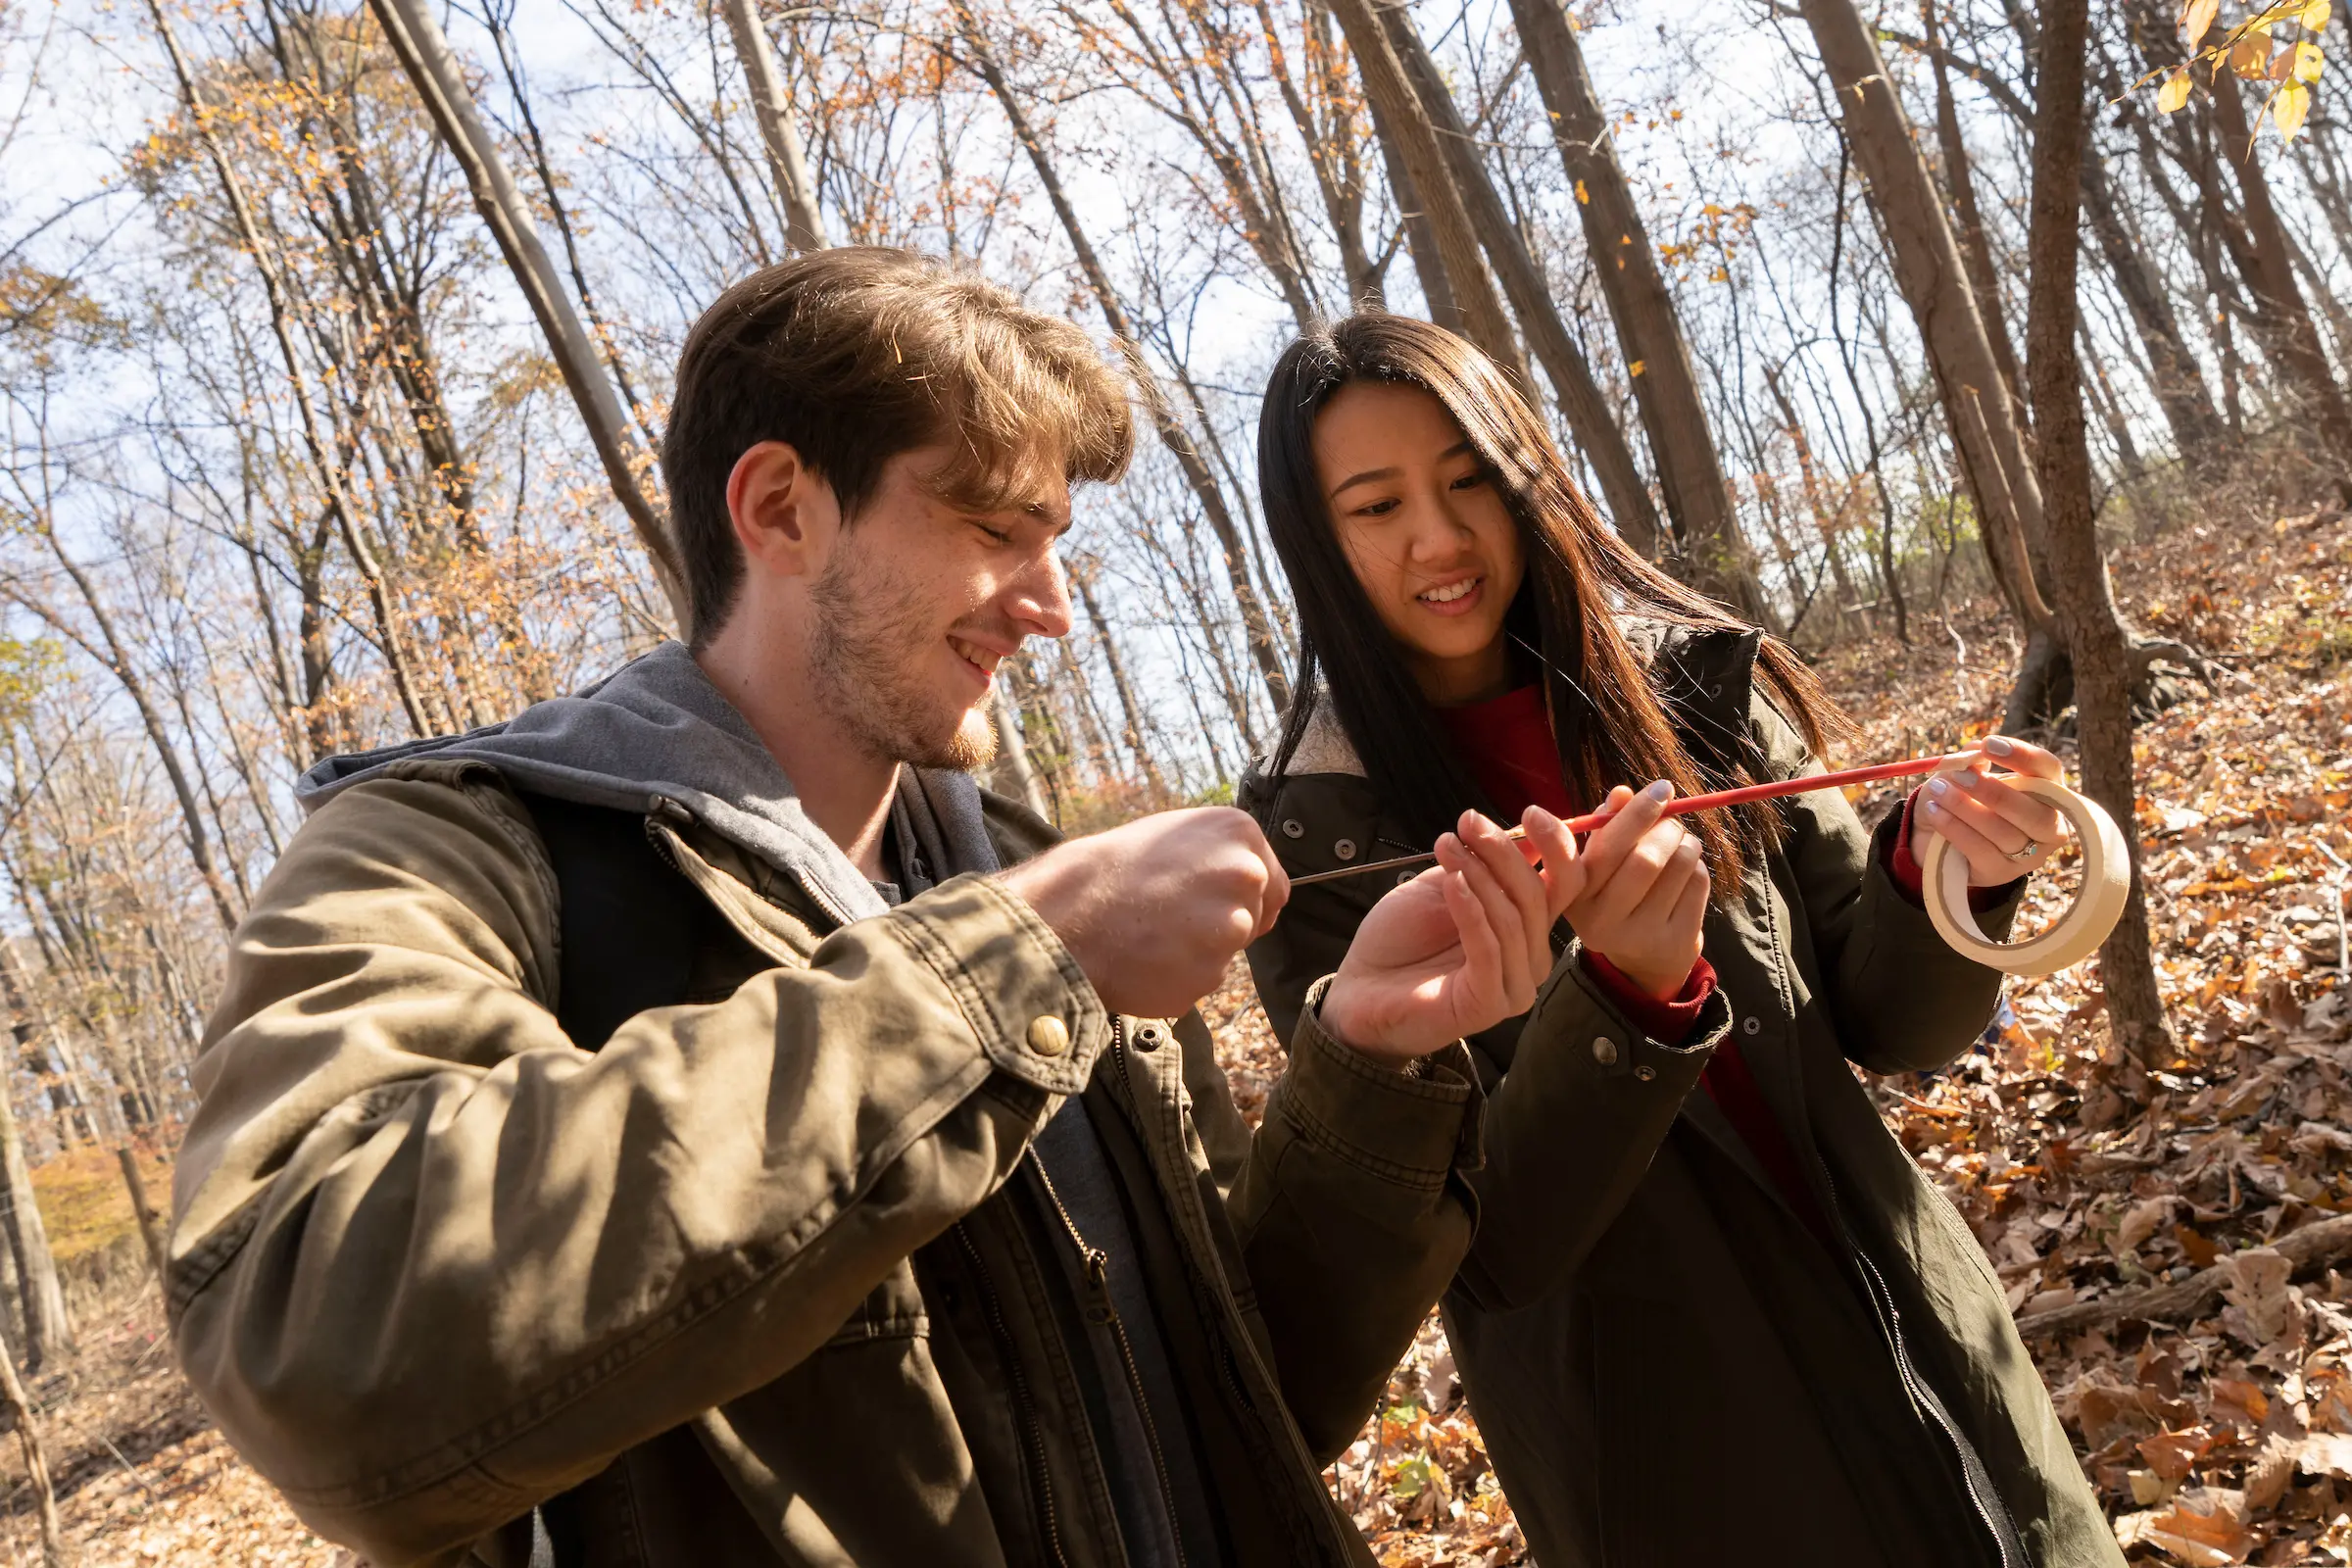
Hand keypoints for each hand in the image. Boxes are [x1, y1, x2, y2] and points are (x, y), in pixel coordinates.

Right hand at [996, 807, 1286, 1018]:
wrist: (1065, 911)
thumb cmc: (1112, 871)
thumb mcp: (1175, 836)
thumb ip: (1220, 856)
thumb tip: (1251, 881)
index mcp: (1240, 833)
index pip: (1272, 884)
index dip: (1240, 899)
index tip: (1204, 900)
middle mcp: (1244, 875)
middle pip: (1254, 918)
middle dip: (1221, 925)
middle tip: (1170, 918)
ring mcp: (1228, 927)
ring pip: (1227, 952)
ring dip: (1199, 953)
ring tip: (1151, 935)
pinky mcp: (1209, 973)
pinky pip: (1202, 981)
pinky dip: (1178, 977)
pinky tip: (1145, 958)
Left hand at [1319, 806, 1581, 1064]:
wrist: (1360, 987)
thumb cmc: (1401, 938)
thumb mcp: (1446, 884)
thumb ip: (1487, 865)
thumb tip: (1526, 831)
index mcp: (1529, 926)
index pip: (1567, 884)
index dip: (1557, 845)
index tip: (1528, 811)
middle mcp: (1531, 956)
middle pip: (1539, 895)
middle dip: (1504, 851)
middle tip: (1468, 823)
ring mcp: (1514, 984)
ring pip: (1514, 918)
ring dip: (1480, 874)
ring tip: (1447, 847)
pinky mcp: (1489, 1004)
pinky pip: (1490, 949)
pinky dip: (1471, 910)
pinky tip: (1452, 882)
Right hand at [1560, 781, 1709, 999]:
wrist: (1643, 958)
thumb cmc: (1617, 894)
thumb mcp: (1599, 865)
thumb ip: (1606, 826)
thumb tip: (1622, 794)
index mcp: (1574, 894)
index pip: (1603, 848)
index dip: (1631, 815)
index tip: (1661, 788)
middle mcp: (1600, 920)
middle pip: (1645, 859)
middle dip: (1667, 827)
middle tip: (1671, 819)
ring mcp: (1639, 935)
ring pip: (1676, 866)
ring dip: (1686, 843)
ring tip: (1680, 843)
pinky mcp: (1675, 940)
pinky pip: (1696, 884)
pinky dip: (1697, 865)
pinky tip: (1686, 870)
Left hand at [1914, 736, 2065, 886]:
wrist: (1935, 836)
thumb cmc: (1962, 797)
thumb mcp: (1963, 773)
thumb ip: (1973, 760)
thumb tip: (1975, 751)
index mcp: (2048, 791)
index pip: (2048, 769)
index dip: (2023, 755)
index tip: (1989, 744)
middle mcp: (2049, 825)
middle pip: (2034, 812)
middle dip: (1994, 792)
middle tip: (1959, 775)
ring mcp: (2029, 854)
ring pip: (2005, 833)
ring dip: (1967, 808)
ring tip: (1938, 790)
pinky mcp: (2001, 872)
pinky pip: (1981, 851)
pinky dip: (1954, 828)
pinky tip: (1935, 811)